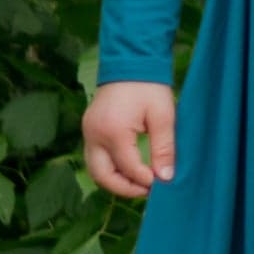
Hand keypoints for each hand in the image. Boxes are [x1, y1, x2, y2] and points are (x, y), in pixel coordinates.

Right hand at [83, 80, 175, 200]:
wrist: (129, 63)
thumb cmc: (149, 87)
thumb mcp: (164, 116)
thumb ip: (164, 148)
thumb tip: (165, 177)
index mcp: (113, 131)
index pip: (127, 167)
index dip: (145, 180)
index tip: (162, 185)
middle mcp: (94, 135)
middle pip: (102, 176)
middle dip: (124, 188)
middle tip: (149, 191)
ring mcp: (88, 133)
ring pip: (95, 170)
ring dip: (116, 181)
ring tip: (142, 184)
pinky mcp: (89, 130)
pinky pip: (96, 158)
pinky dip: (111, 169)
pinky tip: (131, 170)